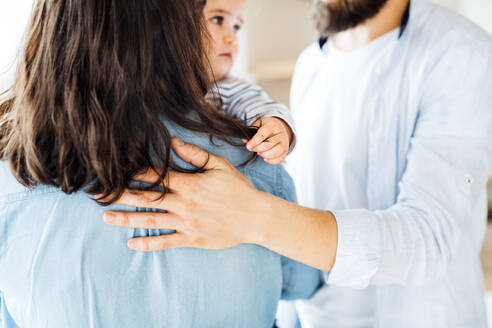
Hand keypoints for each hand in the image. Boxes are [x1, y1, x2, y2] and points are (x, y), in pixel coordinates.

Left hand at [101, 137, 266, 251]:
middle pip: (146, 198)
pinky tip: (131, 244)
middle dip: (120, 195)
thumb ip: (196, 155)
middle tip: (98, 195)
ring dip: (127, 219)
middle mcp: (184, 203)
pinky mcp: (192, 238)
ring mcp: (187, 222)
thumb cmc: (238, 189)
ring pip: (151, 220)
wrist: (255, 217)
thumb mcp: (220, 166)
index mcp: (190, 183)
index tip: (115, 169)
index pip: (156, 176)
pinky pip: (166, 242)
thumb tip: (173, 143)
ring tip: (106, 217)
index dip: (133, 172)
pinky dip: (149, 244)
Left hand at [244, 117, 292, 164]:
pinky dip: (271, 161)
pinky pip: (279, 159)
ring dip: (264, 155)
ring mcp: (284, 143)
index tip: (248, 146)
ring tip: (259, 152)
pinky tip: (266, 157)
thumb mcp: (258, 124)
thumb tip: (245, 140)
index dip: (255, 141)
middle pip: (269, 145)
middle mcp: (280, 135)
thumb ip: (251, 131)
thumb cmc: (266, 126)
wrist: (279, 127)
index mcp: (272, 126)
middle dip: (258, 149)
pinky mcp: (285, 151)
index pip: (263, 134)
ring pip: (275, 153)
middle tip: (252, 148)